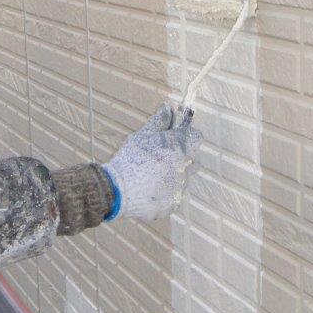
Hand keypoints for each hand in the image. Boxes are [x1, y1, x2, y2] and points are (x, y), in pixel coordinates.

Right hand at [102, 103, 201, 221]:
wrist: (116, 190)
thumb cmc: (130, 158)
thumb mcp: (143, 135)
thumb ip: (160, 121)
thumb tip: (168, 107)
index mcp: (180, 149)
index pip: (196, 137)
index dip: (186, 135)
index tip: (176, 136)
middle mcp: (185, 169)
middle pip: (192, 159)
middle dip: (182, 157)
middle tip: (162, 157)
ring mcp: (180, 189)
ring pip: (183, 178)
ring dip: (172, 175)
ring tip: (150, 175)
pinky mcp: (173, 204)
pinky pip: (174, 195)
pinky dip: (164, 192)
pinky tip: (148, 189)